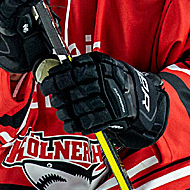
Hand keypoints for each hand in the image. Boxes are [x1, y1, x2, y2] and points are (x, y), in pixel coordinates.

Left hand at [39, 52, 168, 149]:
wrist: (143, 99)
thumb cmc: (118, 81)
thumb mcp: (104, 66)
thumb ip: (83, 66)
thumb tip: (57, 72)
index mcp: (102, 65)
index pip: (73, 71)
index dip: (56, 79)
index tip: (46, 83)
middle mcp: (107, 81)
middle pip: (74, 90)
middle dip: (59, 96)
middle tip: (52, 98)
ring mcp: (110, 99)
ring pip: (79, 106)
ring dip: (65, 111)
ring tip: (60, 111)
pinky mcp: (113, 116)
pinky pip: (89, 121)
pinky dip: (75, 124)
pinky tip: (69, 124)